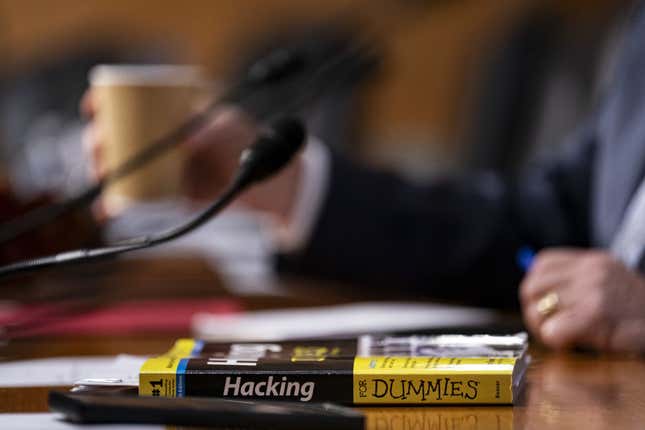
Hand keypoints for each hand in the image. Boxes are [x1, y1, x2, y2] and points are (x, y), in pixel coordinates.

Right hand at [80, 89, 301, 223]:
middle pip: (117, 137)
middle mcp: (161, 139)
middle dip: (99, 142)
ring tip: (100, 177)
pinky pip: (138, 198)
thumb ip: (213, 131)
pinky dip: (120, 204)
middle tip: (98, 149)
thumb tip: (185, 142)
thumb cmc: (248, 144)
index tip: (94, 109)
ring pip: (123, 168)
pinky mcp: (169, 194)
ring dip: (104, 172)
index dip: (105, 104)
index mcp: (171, 113)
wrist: (266, 182)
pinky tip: (107, 210)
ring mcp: (163, 167)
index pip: (130, 102)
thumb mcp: (230, 130)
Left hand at [520, 248, 644, 351]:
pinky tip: (573, 342)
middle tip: (549, 327)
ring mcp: (592, 290)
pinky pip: (552, 329)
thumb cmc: (637, 315)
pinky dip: (556, 340)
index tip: (547, 306)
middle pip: (531, 287)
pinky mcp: (594, 314)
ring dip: (544, 328)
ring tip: (564, 336)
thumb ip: (575, 283)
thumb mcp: (610, 286)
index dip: (538, 289)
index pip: (541, 265)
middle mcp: (590, 270)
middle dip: (534, 311)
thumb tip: (536, 294)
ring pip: (537, 310)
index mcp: (593, 261)